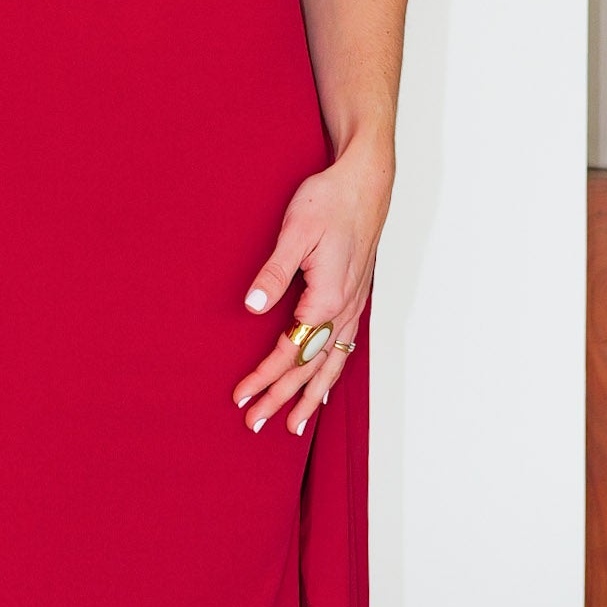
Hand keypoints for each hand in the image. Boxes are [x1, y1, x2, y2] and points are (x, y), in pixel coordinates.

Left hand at [234, 145, 389, 436]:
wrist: (366, 181)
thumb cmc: (330, 201)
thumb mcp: (296, 231)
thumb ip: (274, 272)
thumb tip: (254, 307)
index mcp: (328, 297)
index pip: (290, 351)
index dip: (263, 377)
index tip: (240, 397)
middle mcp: (345, 308)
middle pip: (311, 366)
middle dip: (282, 398)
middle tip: (256, 425)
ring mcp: (353, 305)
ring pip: (332, 362)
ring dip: (311, 395)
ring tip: (294, 424)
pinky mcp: (355, 297)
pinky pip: (344, 346)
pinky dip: (331, 372)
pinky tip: (323, 383)